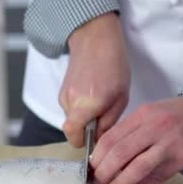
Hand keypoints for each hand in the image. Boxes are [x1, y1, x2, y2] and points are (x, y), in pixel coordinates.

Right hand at [60, 12, 129, 146]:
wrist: (95, 40)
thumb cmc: (113, 66)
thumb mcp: (120, 98)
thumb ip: (109, 122)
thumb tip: (99, 139)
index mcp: (87, 104)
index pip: (72, 135)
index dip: (81, 142)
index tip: (93, 141)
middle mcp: (71, 101)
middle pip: (73, 130)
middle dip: (86, 129)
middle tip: (103, 117)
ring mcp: (63, 96)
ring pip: (72, 119)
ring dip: (84, 117)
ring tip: (100, 101)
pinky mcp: (61, 91)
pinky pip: (70, 109)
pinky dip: (80, 108)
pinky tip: (92, 94)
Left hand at [89, 97, 182, 183]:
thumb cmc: (179, 115)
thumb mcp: (152, 115)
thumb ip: (131, 134)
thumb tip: (109, 162)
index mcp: (141, 115)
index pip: (110, 138)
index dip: (96, 158)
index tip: (91, 170)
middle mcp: (153, 127)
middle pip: (118, 153)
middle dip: (103, 174)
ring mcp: (168, 143)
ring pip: (135, 167)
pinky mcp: (181, 158)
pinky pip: (156, 176)